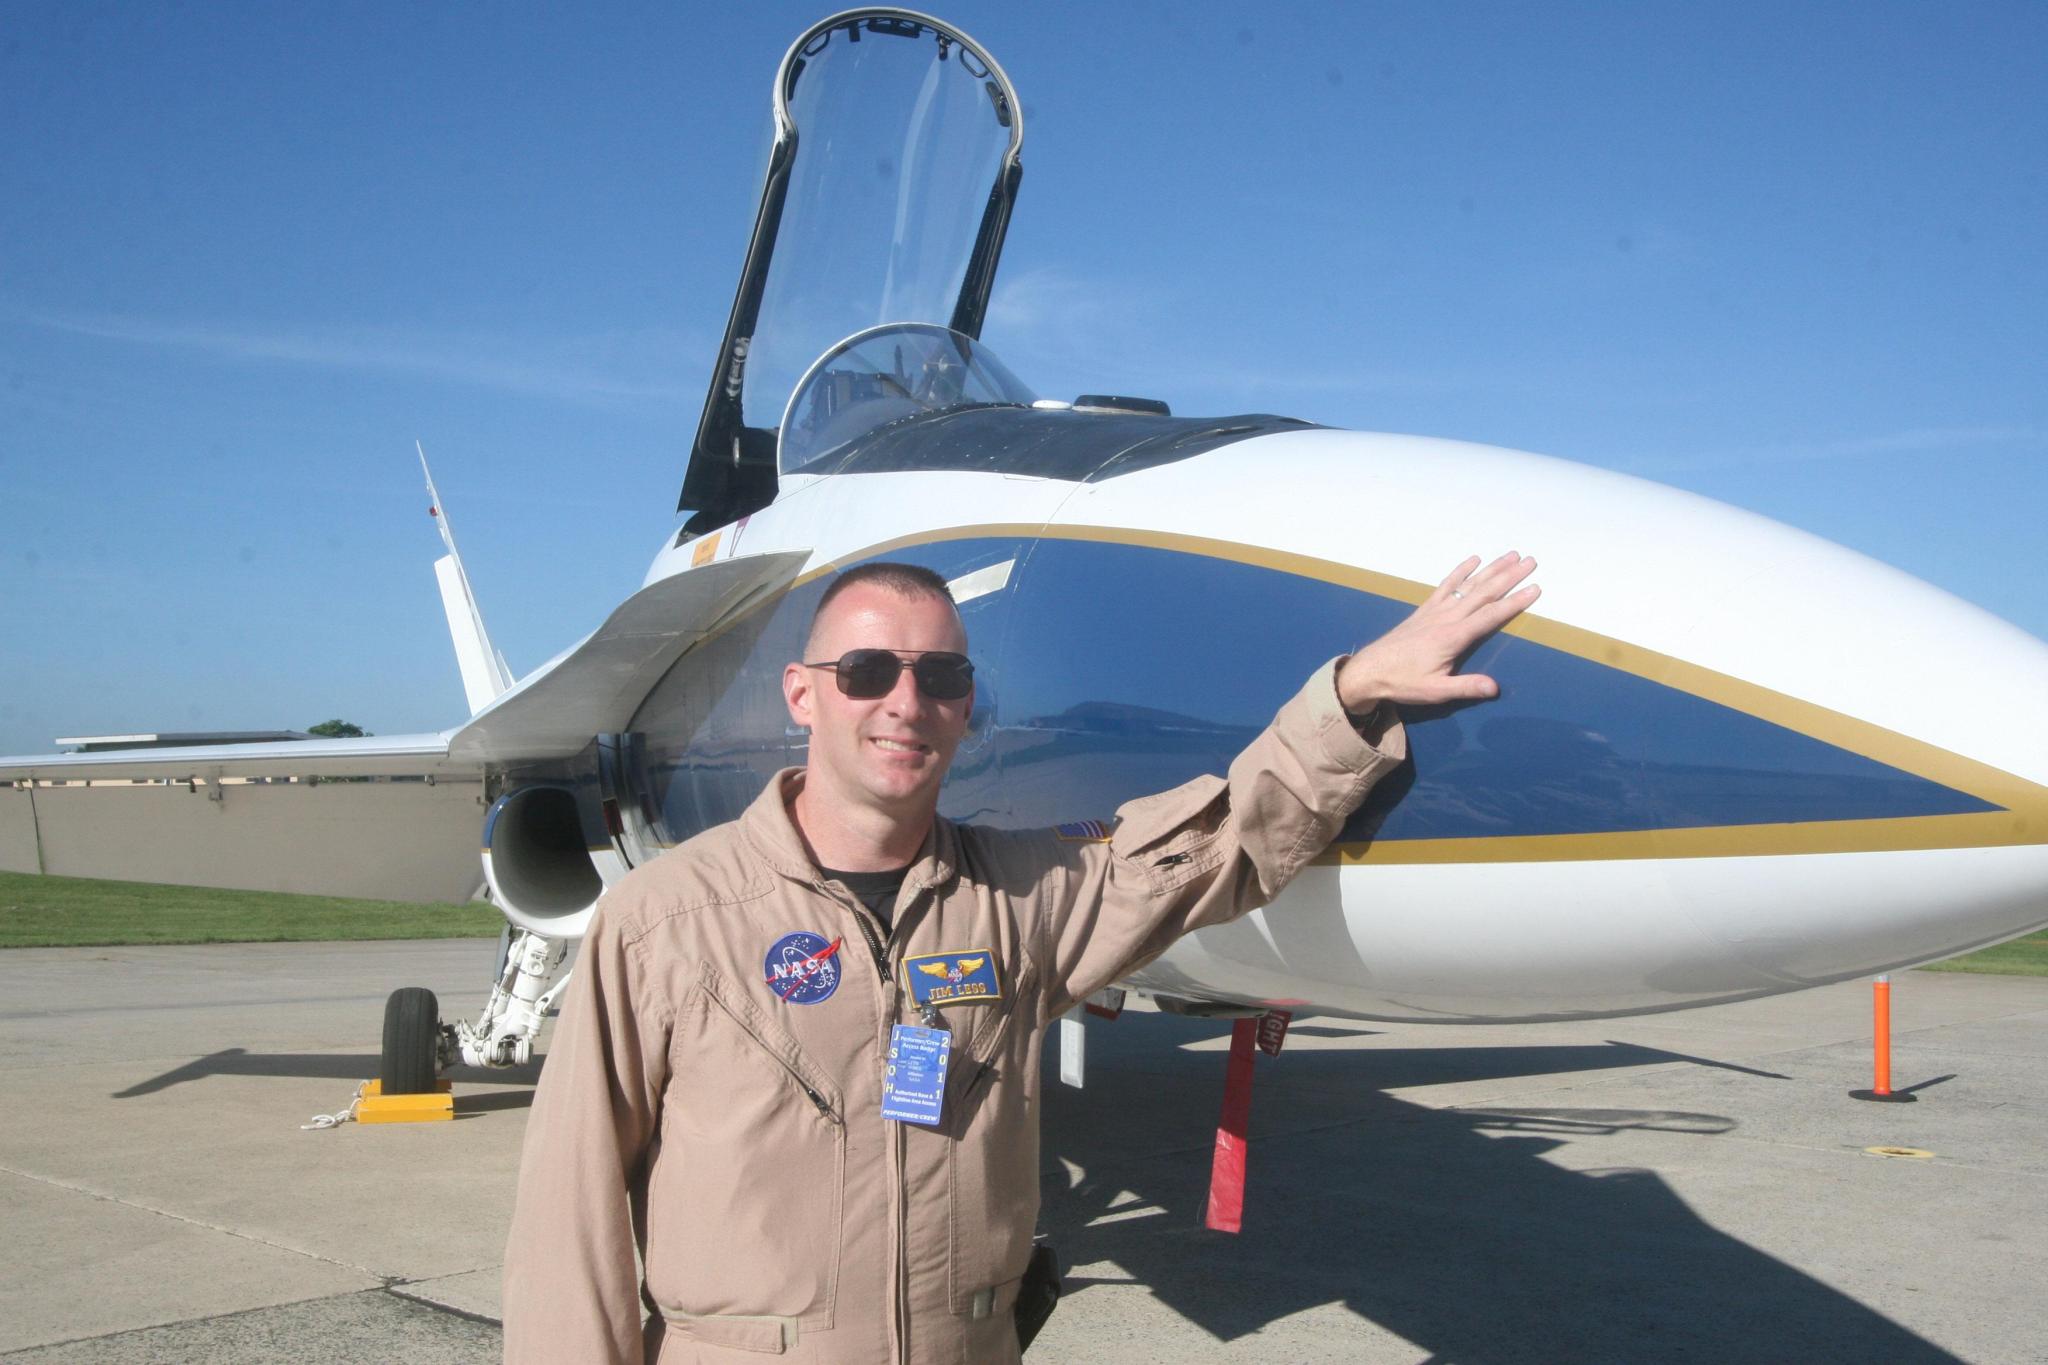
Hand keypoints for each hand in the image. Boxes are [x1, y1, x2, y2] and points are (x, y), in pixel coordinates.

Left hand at [1336, 553, 1539, 711]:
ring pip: (1468, 585)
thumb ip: (1465, 687)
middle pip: (1483, 593)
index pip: (1490, 616)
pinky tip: (1473, 560)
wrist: (1369, 671)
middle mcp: (1446, 618)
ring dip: (1491, 569)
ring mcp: (1435, 611)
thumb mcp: (1435, 691)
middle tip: (1531, 561)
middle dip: (1509, 577)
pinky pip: (1446, 586)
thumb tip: (1494, 687)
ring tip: (1511, 556)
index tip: (1535, 588)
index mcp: (1453, 637)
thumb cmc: (1403, 682)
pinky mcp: (1425, 610)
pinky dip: (1460, 572)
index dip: (1514, 602)